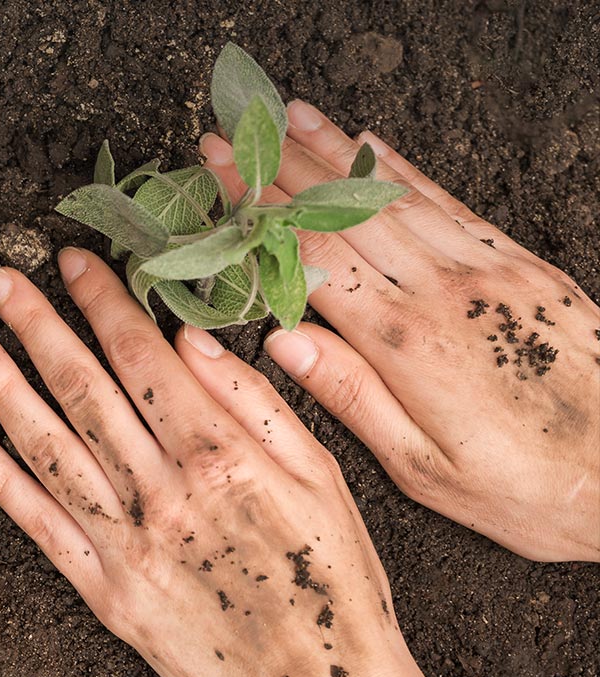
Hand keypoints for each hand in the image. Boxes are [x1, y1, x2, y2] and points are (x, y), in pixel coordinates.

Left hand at [0, 251, 463, 676]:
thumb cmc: (338, 585)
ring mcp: (127, 545)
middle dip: (38, 327)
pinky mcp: (104, 593)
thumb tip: (192, 339)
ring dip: (3, 388)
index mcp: (223, 457)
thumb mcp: (328, 481)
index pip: (144, 357)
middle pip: (85, 390)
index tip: (73, 260)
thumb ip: (258, 405)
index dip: (103, 303)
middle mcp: (164, 494)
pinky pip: (39, 526)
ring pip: (49, 448)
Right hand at [199, 100, 599, 561]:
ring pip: (394, 197)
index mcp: (408, 345)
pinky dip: (404, 172)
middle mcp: (445, 293)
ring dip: (335, 153)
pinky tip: (373, 147)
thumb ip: (353, 398)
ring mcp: (489, 273)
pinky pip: (451, 204)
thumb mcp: (425, 472)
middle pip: (344, 213)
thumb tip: (284, 343)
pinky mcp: (526, 268)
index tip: (217, 173)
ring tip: (290, 117)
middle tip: (231, 134)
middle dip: (280, 168)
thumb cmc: (528, 490)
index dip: (256, 208)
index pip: (311, 255)